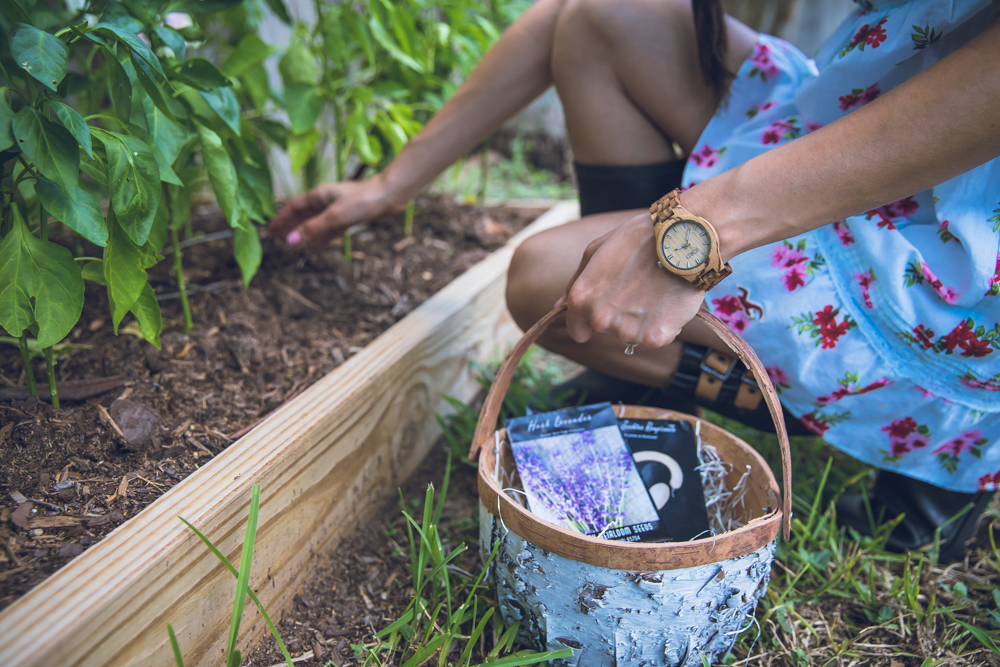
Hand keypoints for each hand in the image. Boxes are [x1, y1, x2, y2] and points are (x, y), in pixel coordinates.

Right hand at [268, 174, 404, 249]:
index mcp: (318, 195)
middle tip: (275, 237)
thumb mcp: (334, 216)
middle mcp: (325, 200)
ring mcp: (337, 209)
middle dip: (289, 225)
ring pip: (315, 222)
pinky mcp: (348, 217)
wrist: (389, 197)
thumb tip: (290, 240)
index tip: (270, 230)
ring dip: (302, 232)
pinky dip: (320, 237)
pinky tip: (314, 247)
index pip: (294, 207)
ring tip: (290, 242)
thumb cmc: (361, 201)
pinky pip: (329, 229)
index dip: (282, 218)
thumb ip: (312, 228)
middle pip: (302, 214)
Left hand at [559, 212, 704, 347]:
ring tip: (654, 291)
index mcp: (582, 299)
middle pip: (606, 331)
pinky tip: (667, 301)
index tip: (607, 305)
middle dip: (617, 315)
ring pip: (631, 335)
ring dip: (641, 320)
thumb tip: (558, 307)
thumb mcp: (596, 251)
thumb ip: (575, 283)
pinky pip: (655, 337)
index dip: (590, 320)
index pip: (578, 331)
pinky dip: (663, 324)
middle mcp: (600, 319)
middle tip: (637, 288)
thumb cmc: (637, 239)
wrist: (682, 239)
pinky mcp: (656, 337)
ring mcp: (628, 331)